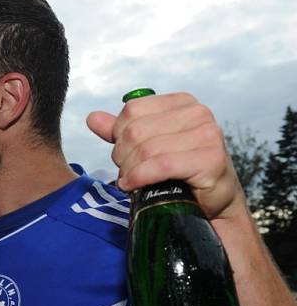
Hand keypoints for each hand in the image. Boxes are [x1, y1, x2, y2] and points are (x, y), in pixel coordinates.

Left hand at [86, 92, 245, 221]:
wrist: (212, 202)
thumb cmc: (180, 172)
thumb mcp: (149, 145)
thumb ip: (121, 131)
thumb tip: (92, 118)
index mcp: (181, 103)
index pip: (132, 110)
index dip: (118, 135)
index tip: (123, 155)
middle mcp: (198, 113)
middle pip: (136, 131)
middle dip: (123, 156)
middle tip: (127, 172)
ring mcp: (207, 135)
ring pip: (146, 150)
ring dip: (130, 170)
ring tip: (132, 181)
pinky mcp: (211, 159)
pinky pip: (161, 166)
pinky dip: (140, 177)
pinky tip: (134, 186)